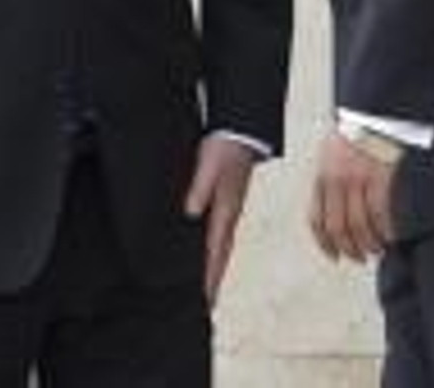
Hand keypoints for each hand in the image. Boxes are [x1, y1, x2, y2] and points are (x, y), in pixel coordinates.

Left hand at [182, 134, 257, 304]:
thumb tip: (190, 211)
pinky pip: (220, 232)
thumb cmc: (226, 146)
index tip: (205, 296)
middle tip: (208, 303)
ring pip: (222, 245)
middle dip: (214, 279)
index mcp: (226, 209)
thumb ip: (200, 187)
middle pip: (221, 253)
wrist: (243, 129)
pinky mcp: (227, 201)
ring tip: (209, 286)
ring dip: (215, 266)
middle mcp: (230, 213)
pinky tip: (207, 251)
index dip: (209, 273)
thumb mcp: (209, 164)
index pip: (216, 249)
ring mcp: (230, 208)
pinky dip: (214, 248)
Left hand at [308, 128, 396, 263]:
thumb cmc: (353, 138)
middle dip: (350, 249)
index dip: (325, 244)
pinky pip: (381, 213)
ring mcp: (358, 179)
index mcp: (321, 177)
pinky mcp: (379, 176)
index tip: (334, 257)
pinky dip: (386, 230)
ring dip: (370, 244)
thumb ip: (329, 185)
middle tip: (360, 258)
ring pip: (361, 225)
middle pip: (338, 228)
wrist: (372, 115)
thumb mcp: (330, 158)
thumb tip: (333, 218)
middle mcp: (336, 180)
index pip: (317, 220)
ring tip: (377, 249)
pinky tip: (391, 236)